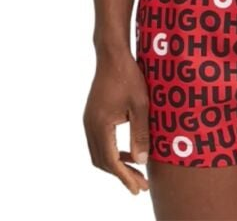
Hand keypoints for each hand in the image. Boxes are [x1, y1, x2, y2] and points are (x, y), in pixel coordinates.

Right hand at [83, 51, 149, 194]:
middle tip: (141, 184)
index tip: (139, 188)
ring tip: (136, 172)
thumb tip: (141, 161)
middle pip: (102, 162)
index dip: (125, 177)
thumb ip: (140, 133)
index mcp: (100, 125)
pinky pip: (99, 142)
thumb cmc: (129, 76)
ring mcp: (89, 121)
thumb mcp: (140, 104)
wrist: (112, 55)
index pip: (111, 161)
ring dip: (116, 164)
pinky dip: (112, 152)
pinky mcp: (92, 116)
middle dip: (121, 175)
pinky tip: (128, 152)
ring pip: (99, 153)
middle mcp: (90, 126)